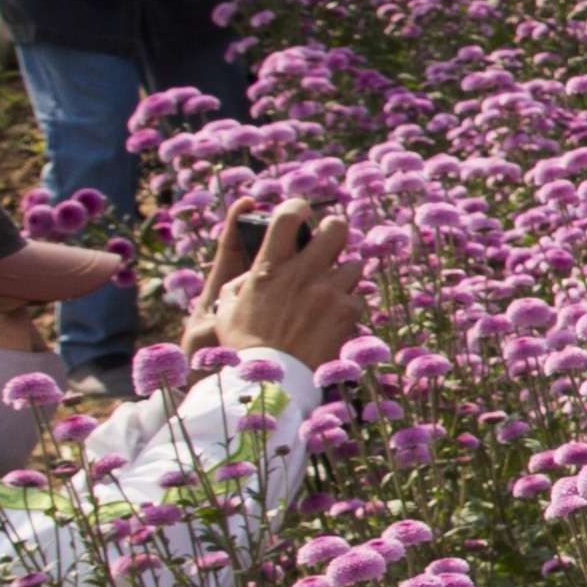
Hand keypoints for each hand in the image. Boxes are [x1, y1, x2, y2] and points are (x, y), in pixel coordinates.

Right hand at [191, 205, 363, 371]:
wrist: (271, 380)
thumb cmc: (244, 345)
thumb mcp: (227, 306)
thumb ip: (242, 280)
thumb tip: (255, 267)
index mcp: (270, 267)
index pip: (288, 216)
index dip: (298, 206)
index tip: (302, 211)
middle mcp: (302, 273)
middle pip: (337, 228)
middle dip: (335, 232)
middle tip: (330, 246)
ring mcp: (328, 291)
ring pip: (354, 264)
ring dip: (345, 275)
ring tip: (331, 292)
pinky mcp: (348, 311)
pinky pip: (358, 298)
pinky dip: (349, 306)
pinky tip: (335, 320)